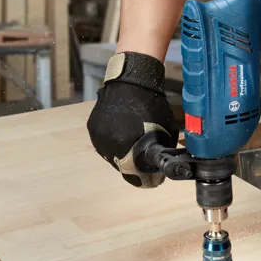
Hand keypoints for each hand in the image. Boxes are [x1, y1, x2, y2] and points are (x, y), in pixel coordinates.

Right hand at [87, 52, 178, 187]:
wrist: (131, 81)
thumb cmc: (152, 105)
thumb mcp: (167, 131)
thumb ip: (164, 150)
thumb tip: (163, 166)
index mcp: (127, 145)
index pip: (135, 177)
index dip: (146, 179)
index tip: (153, 179)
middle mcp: (109, 144)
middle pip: (123, 168)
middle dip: (135, 166)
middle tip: (145, 162)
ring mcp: (99, 137)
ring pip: (112, 157)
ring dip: (123, 154)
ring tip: (134, 143)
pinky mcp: (92, 129)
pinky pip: (105, 144)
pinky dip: (114, 143)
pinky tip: (124, 133)